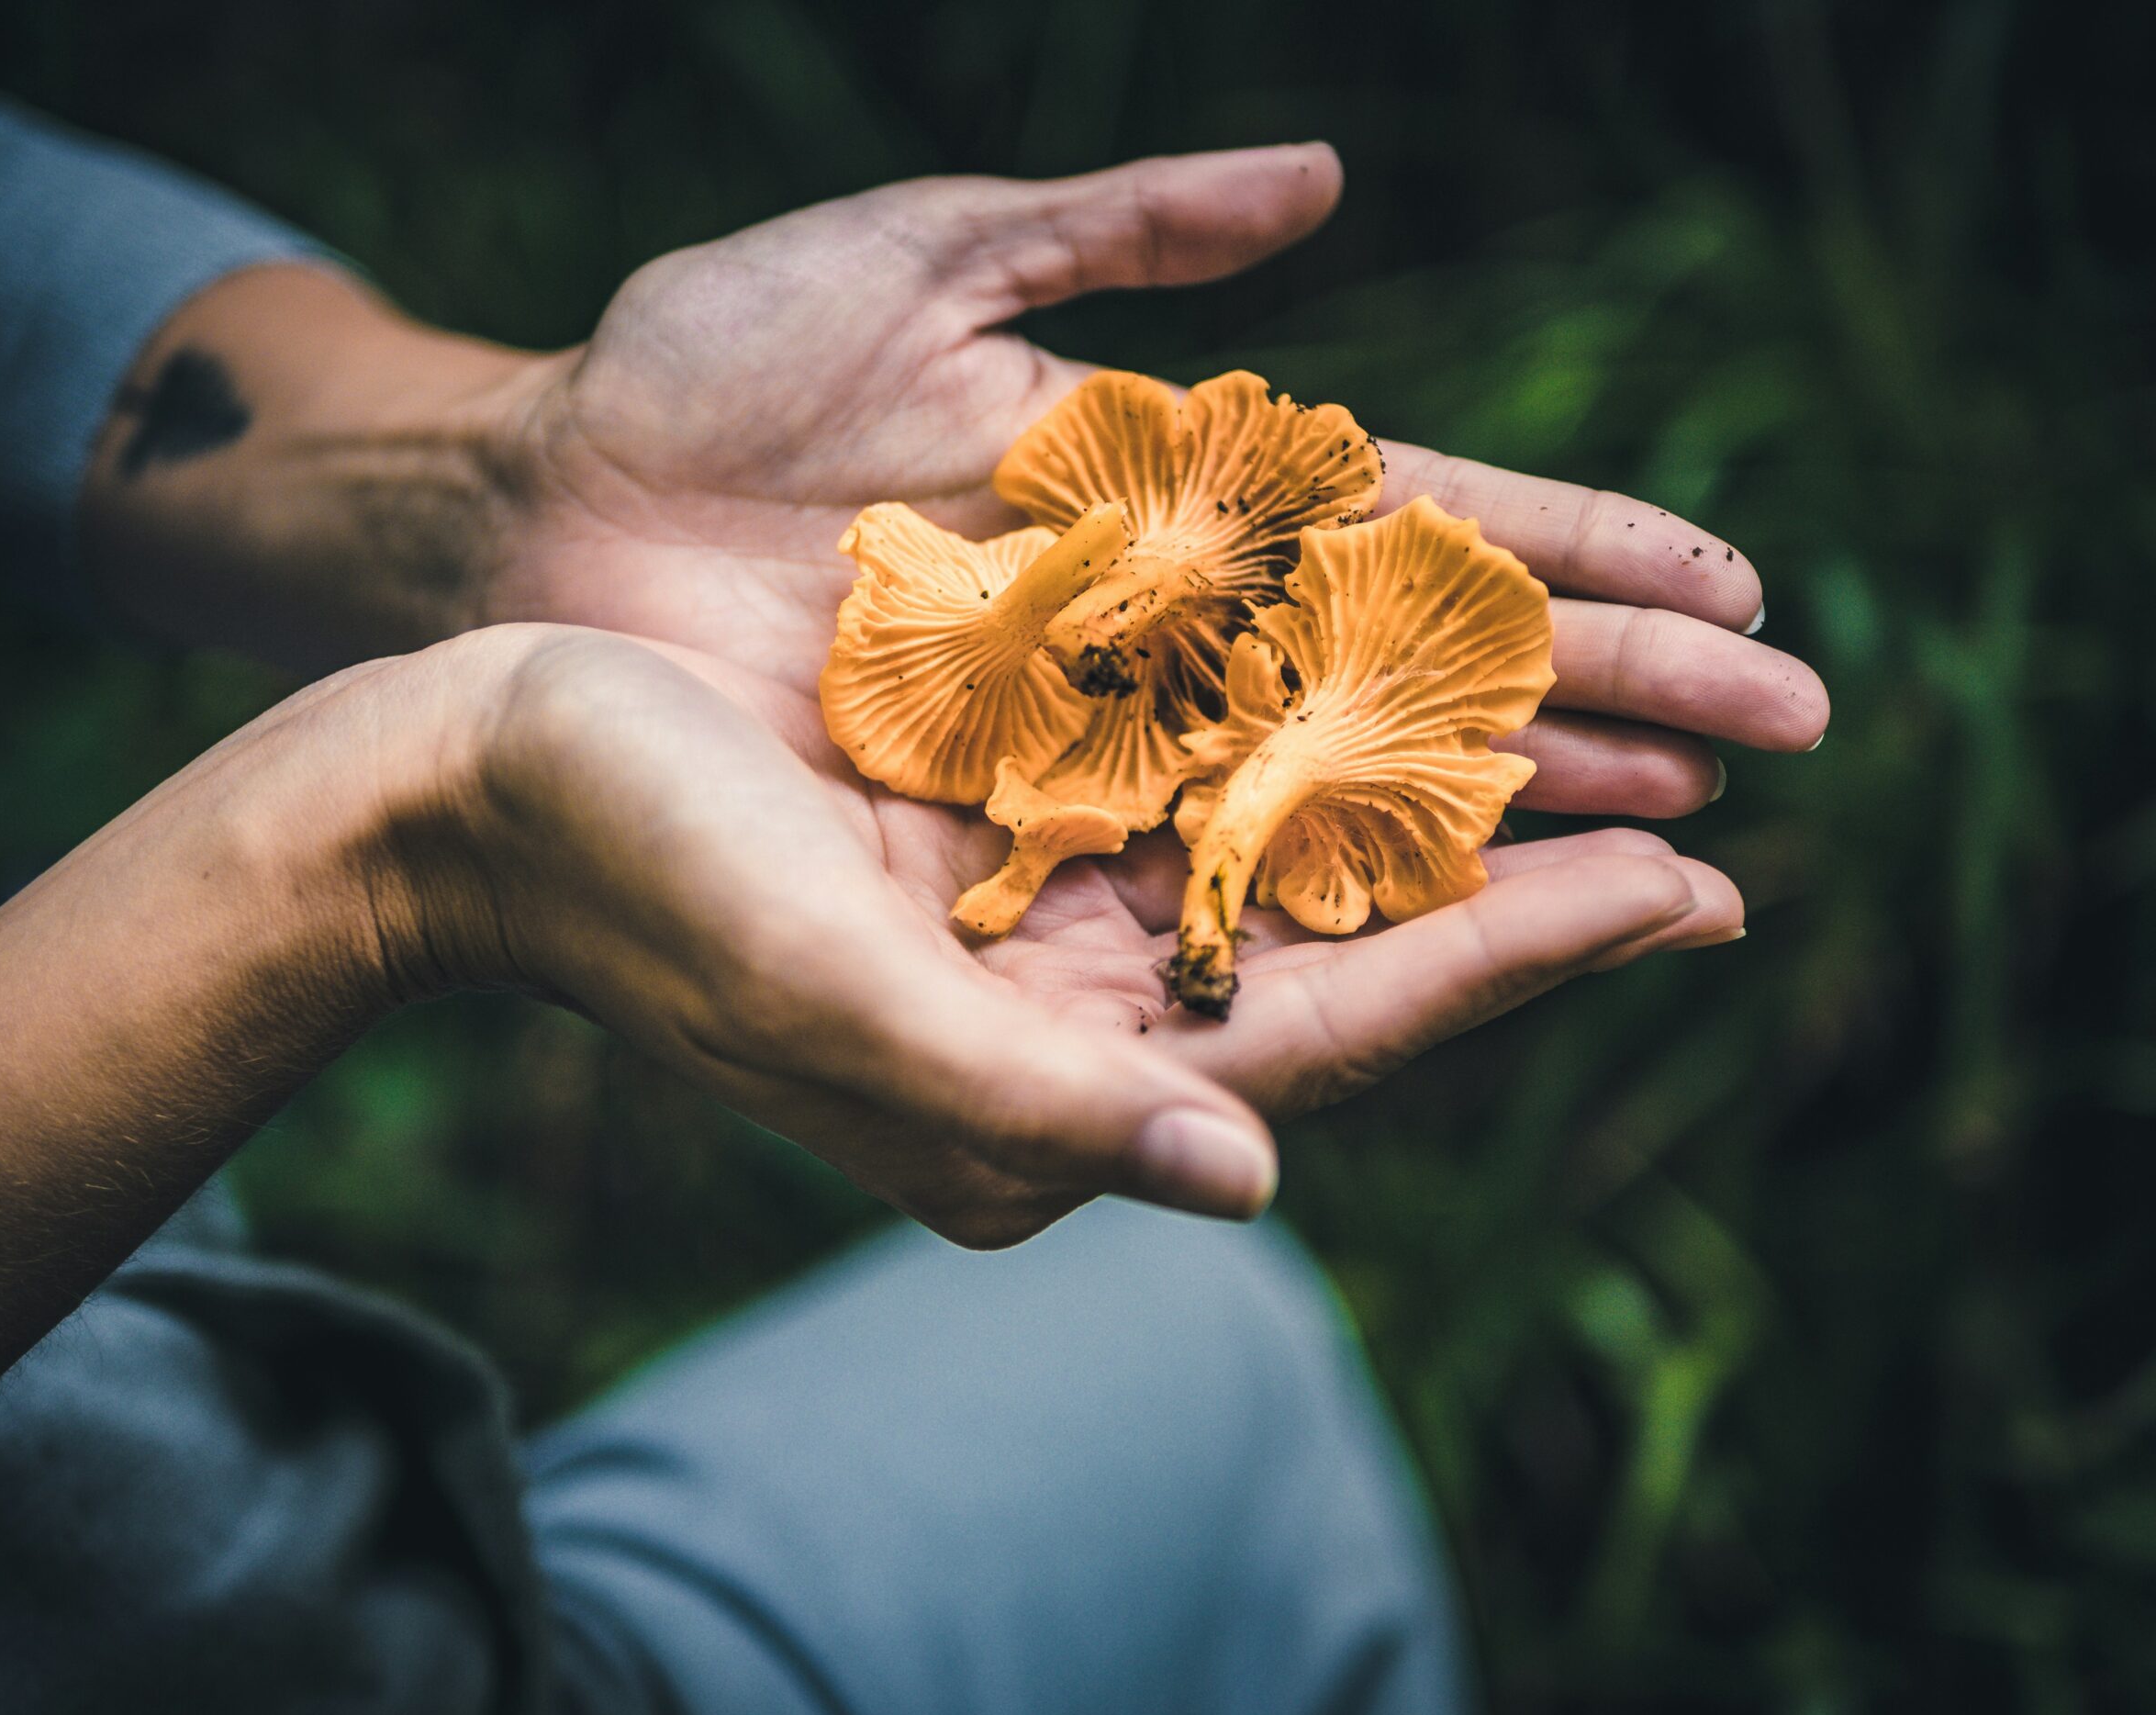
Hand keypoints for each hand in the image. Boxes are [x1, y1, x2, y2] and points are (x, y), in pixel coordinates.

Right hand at [423, 623, 1746, 1246]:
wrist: (468, 780)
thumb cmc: (627, 876)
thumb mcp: (826, 991)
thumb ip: (1031, 1103)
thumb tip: (1251, 1184)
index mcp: (1025, 1098)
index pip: (1324, 1042)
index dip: (1512, 967)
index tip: (1688, 898)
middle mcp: (1049, 1027)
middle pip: (1338, 964)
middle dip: (1519, 900)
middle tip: (1709, 836)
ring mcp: (1024, 931)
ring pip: (1285, 873)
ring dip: (1438, 816)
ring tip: (1602, 762)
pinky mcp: (990, 837)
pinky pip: (1194, 796)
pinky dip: (1308, 751)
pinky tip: (1400, 695)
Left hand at [495, 143, 1831, 815]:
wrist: (533, 518)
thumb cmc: (702, 372)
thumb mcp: (912, 260)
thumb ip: (1111, 224)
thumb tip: (1324, 179)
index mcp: (1161, 481)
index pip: (1416, 515)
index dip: (1575, 549)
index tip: (1732, 589)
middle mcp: (1154, 626)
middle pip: (1413, 665)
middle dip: (1600, 697)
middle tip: (1782, 741)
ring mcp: (1087, 738)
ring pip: (1335, 784)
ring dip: (1510, 815)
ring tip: (1679, 851)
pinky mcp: (1002, 830)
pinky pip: (1185, 872)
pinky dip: (1318, 897)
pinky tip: (1459, 933)